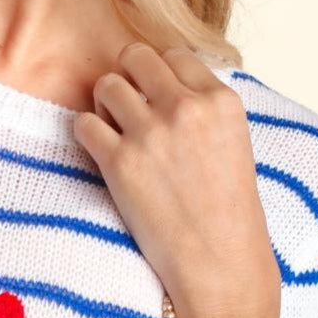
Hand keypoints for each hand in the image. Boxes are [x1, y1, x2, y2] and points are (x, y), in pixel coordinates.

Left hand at [72, 42, 279, 311]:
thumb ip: (203, 107)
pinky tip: (103, 155)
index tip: (157, 101)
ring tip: (118, 134)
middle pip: (135, 56)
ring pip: (106, 84)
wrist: (220, 262)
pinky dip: (87, 135)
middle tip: (130, 110)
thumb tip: (162, 81)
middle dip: (127, 78)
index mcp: (221, 100)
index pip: (174, 55)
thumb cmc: (227, 210)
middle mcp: (187, 108)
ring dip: (105, 106)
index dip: (159, 75)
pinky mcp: (120, 162)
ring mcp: (152, 133)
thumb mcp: (233, 142)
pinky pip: (83, 124)